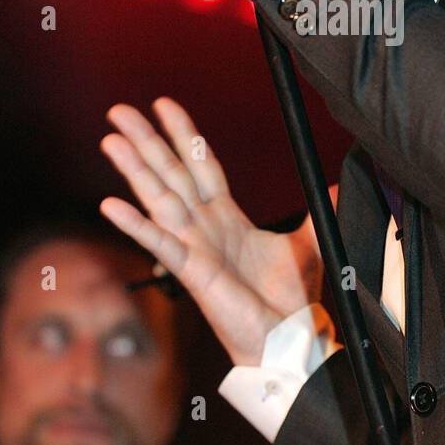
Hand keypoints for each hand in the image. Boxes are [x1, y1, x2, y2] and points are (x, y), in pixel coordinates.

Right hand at [99, 97, 330, 365]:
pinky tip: (111, 205)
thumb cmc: (288, 300)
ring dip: (134, 170)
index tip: (163, 105)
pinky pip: (161, 243)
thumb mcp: (307, 244)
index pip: (199, 165)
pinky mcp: (193, 272)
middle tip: (119, 111)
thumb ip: (314, 211)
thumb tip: (333, 186)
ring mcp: (195, 248)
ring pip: (159, 199)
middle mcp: (204, 228)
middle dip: (146, 141)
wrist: (289, 340)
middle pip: (171, 173)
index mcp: (225, 217)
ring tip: (110, 140)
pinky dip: (136, 225)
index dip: (182, 134)